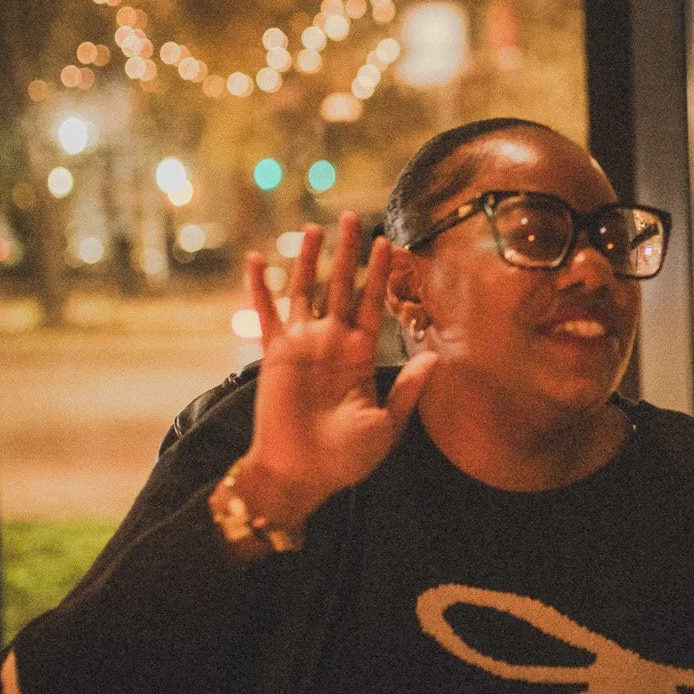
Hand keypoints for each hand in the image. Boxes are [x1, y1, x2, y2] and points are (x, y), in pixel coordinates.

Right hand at [238, 213, 437, 530]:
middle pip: (341, 286)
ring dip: (309, 260)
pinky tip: (258, 259)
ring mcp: (302, 345)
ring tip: (315, 227)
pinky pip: (266, 314)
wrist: (301, 476)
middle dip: (348, 253)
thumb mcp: (386, 425)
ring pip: (306, 291)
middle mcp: (332, 343)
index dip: (379, 274)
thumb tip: (435, 356)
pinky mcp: (275, 354)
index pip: (372, 303)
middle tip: (354, 217)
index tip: (388, 244)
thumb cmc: (346, 459)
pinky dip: (261, 287)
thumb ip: (407, 388)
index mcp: (360, 354)